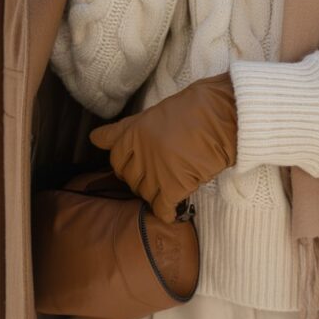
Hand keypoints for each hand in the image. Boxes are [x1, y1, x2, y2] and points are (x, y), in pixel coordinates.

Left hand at [89, 71, 237, 222]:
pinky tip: (173, 209)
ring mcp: (157, 171)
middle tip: (159, 171)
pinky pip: (162, 209)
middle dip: (141, 177)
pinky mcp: (175, 186)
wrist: (224, 114)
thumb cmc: (196, 106)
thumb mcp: (154, 112)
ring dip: (155, 192)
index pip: (116, 157)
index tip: (136, 163)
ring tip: (170, 183)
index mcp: (134, 132)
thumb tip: (95, 138)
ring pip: (145, 194)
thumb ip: (124, 129)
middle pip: (130, 178)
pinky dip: (167, 212)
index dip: (126, 162)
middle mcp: (141, 153)